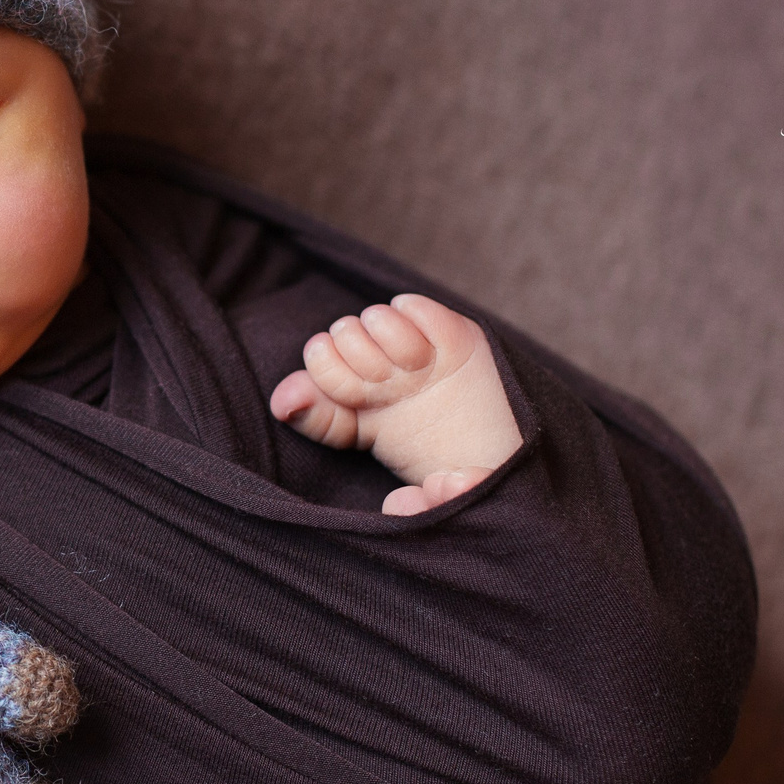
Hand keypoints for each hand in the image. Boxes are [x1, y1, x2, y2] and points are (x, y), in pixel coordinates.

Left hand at [268, 293, 521, 508]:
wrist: (501, 459)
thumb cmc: (441, 472)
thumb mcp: (394, 477)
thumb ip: (328, 431)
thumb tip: (282, 404)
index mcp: (351, 410)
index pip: (305, 379)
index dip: (325, 387)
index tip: (361, 406)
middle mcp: (371, 373)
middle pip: (337, 338)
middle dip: (362, 364)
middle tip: (393, 390)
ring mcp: (405, 350)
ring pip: (370, 317)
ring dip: (393, 343)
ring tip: (417, 373)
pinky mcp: (441, 330)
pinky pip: (409, 306)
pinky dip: (420, 324)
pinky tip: (435, 351)